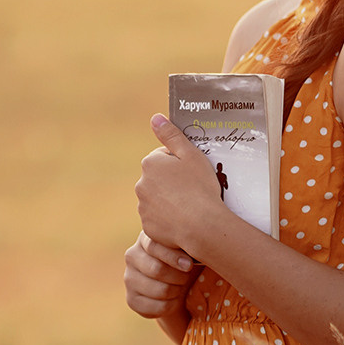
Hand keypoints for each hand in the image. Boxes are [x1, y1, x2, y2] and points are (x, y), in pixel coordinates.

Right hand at [124, 231, 197, 319]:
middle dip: (178, 276)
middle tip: (186, 277)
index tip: (189, 265)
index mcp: (145, 239)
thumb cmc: (185, 261)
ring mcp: (129, 279)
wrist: (178, 286)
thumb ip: (187, 241)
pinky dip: (170, 306)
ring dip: (176, 291)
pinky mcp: (132, 300)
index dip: (173, 257)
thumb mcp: (186, 248)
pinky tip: (173, 299)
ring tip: (179, 286)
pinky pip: (156, 307)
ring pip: (159, 290)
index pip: (154, 246)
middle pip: (157, 270)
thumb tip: (197, 244)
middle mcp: (132, 256)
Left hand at [135, 115, 223, 253]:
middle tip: (193, 189)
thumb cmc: (200, 187)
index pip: (164, 157)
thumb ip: (171, 135)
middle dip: (173, 182)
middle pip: (159, 178)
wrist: (202, 226)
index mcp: (150, 163)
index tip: (193, 173)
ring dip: (170, 200)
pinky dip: (169, 218)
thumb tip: (155, 118)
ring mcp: (143, 207)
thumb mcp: (190, 155)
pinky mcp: (148, 226)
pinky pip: (158, 218)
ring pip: (158, 199)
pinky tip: (184, 219)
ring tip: (190, 206)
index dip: (181, 163)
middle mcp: (141, 184)